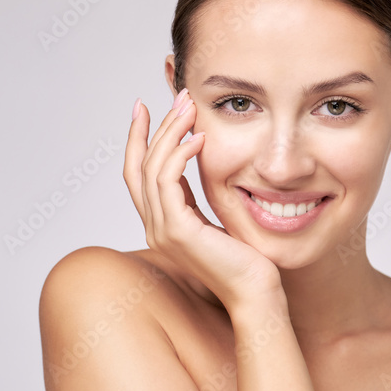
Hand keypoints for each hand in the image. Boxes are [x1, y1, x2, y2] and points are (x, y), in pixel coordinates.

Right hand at [124, 89, 282, 310]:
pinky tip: (200, 139)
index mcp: (159, 223)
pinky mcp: (178, 232)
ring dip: (170, 133)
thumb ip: (192, 195)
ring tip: (189, 109)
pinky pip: (168, 181)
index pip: (136, 174)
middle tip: (177, 97)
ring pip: (152, 168)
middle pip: (138, 166)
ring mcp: (162, 231)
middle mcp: (153, 227)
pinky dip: (181, 154)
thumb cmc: (243, 258)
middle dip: (154, 126)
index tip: (144, 108)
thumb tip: (190, 156)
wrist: (254, 292)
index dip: (137, 139)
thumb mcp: (211, 217)